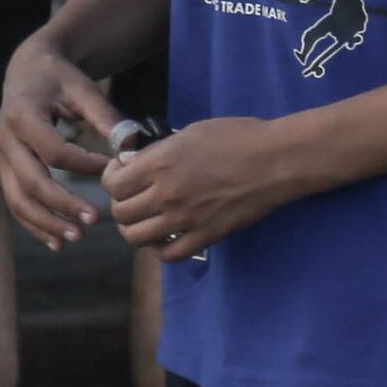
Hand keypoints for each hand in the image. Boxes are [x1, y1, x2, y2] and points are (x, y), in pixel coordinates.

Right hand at [0, 30, 128, 250]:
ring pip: (18, 199)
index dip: (84, 165)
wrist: (26, 71)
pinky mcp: (4, 169)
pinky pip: (15, 203)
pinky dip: (34, 224)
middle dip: (62, 205)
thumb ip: (106, 117)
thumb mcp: (83, 88)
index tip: (111, 172)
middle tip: (94, 222)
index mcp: (23, 115)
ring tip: (76, 238)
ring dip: (46, 223)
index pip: (53, 151)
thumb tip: (131, 149)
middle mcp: (5, 138)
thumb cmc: (59, 78)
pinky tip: (56, 242)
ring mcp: (1, 157)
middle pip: (31, 181)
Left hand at [102, 118, 303, 264]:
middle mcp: (166, 194)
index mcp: (160, 164)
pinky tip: (165, 238)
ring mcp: (185, 219)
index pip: (113, 184)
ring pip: (137, 238)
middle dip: (121, 205)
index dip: (111, 180)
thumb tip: (130, 163)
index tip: (121, 175)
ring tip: (145, 220)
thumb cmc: (238, 137)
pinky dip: (160, 250)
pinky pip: (170, 254)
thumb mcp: (191, 132)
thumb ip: (157, 151)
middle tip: (133, 198)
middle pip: (121, 213)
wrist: (276, 161)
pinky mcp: (205, 236)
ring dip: (135, 230)